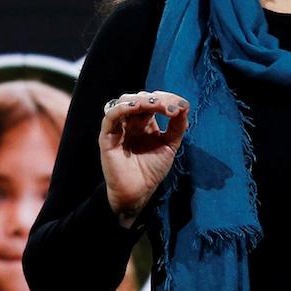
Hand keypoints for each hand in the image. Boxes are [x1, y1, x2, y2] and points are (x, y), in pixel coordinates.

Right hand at [99, 90, 188, 223]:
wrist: (138, 192)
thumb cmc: (152, 170)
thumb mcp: (169, 146)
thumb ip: (177, 127)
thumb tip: (184, 106)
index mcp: (145, 123)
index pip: (153, 102)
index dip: (166, 100)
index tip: (181, 107)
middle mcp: (131, 122)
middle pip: (140, 98)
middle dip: (156, 99)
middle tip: (170, 107)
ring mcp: (119, 127)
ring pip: (124, 102)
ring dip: (141, 100)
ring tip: (154, 104)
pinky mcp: (107, 136)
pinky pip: (110, 117)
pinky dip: (121, 108)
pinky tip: (135, 107)